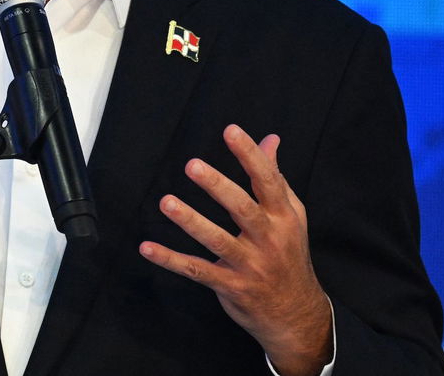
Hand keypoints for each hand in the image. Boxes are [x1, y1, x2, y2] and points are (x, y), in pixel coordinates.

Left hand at [139, 124, 331, 375]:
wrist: (296, 313)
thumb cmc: (289, 254)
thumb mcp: (291, 216)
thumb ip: (276, 177)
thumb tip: (270, 139)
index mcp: (283, 217)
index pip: (268, 181)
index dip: (250, 155)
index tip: (230, 131)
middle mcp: (268, 239)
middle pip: (242, 209)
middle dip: (217, 186)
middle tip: (192, 165)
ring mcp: (249, 265)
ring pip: (217, 240)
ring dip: (191, 221)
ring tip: (166, 202)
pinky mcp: (230, 286)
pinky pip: (196, 271)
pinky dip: (171, 260)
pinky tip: (147, 247)